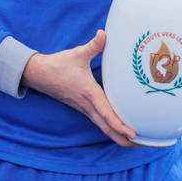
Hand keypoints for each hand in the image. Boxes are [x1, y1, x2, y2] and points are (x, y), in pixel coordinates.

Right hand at [21, 30, 136, 146]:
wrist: (38, 74)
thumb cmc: (58, 64)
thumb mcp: (77, 54)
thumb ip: (93, 46)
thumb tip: (103, 34)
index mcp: (88, 93)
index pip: (106, 113)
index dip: (120, 125)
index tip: (133, 134)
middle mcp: (87, 105)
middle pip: (107, 128)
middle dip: (124, 139)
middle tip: (143, 146)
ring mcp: (85, 108)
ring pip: (103, 127)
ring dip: (118, 137)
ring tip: (136, 143)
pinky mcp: (83, 108)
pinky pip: (100, 122)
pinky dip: (111, 128)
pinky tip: (120, 130)